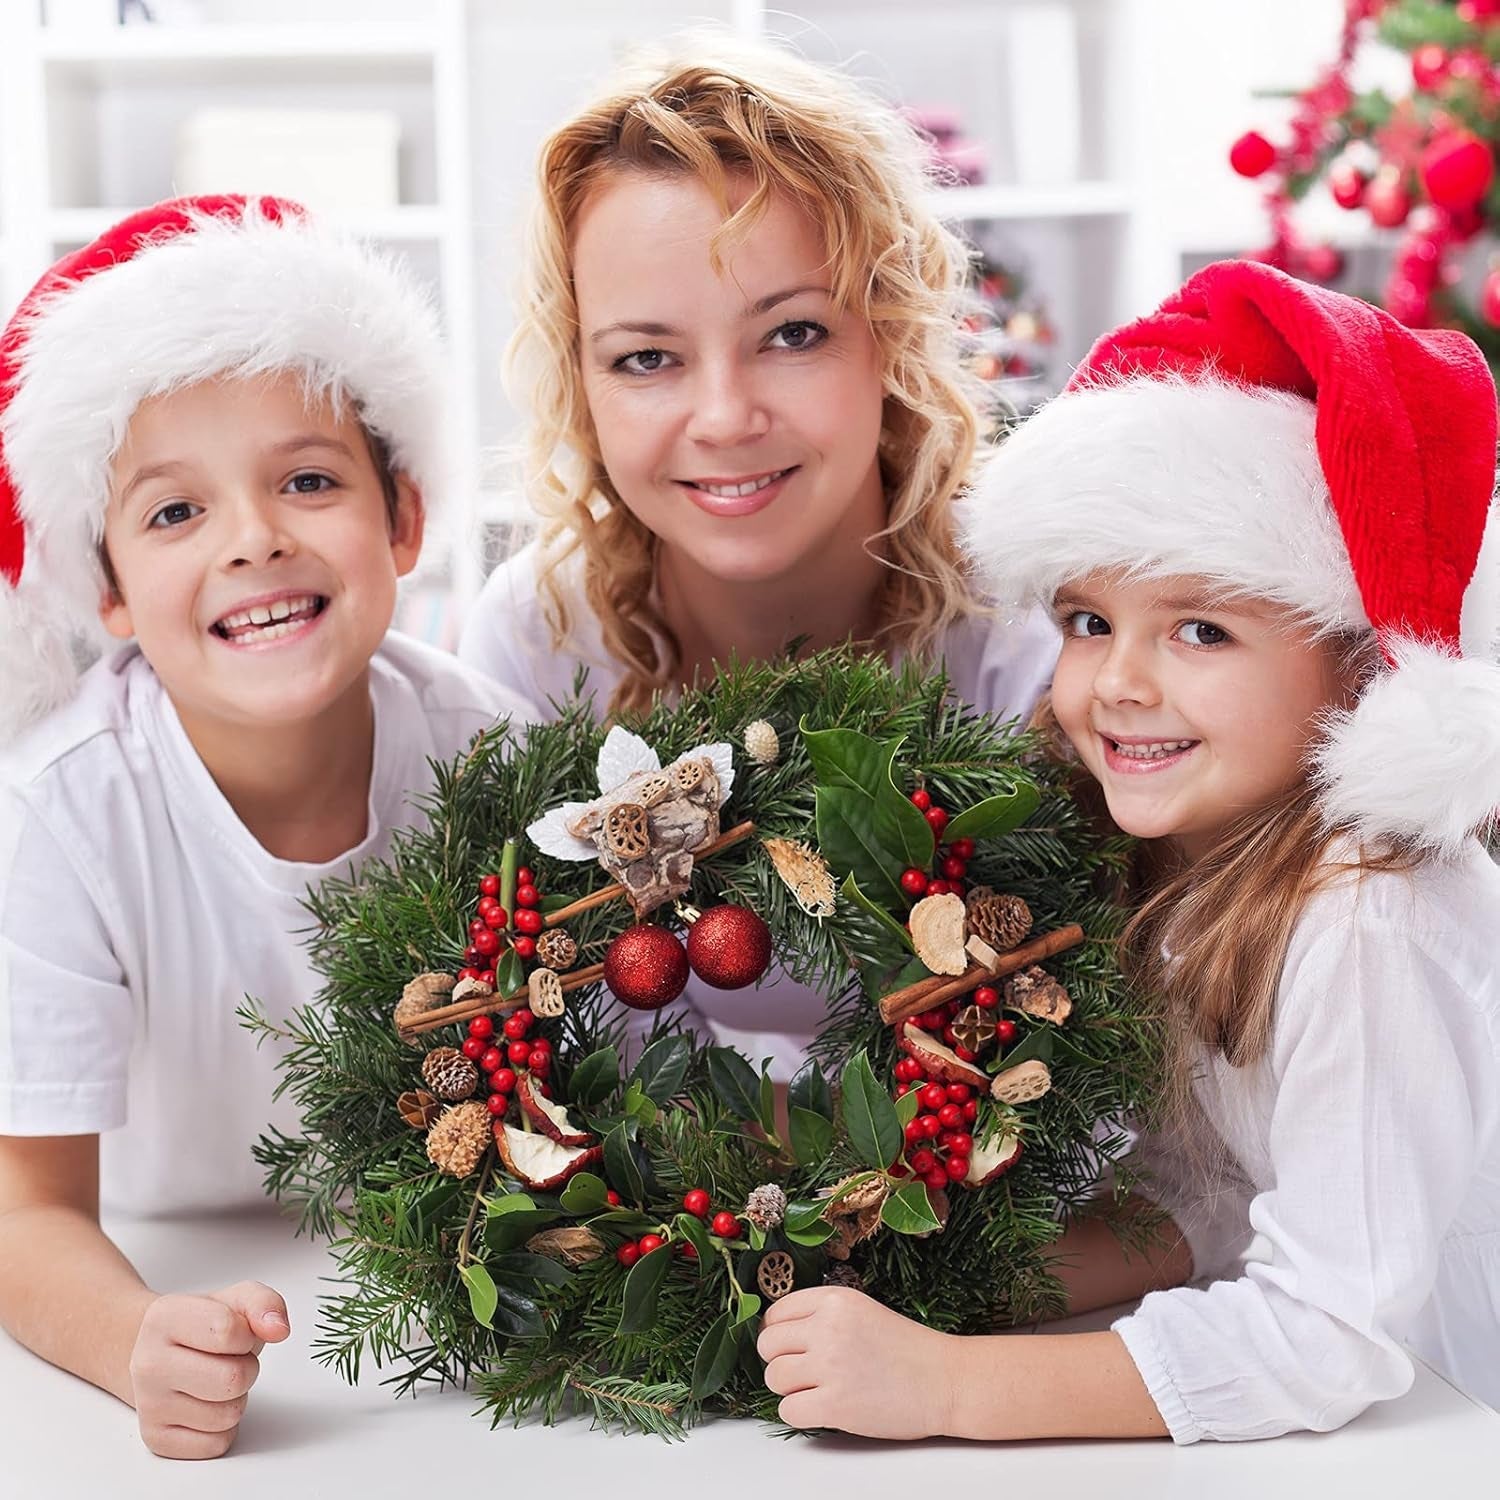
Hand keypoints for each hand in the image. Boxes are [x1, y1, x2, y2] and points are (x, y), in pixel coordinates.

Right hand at [128, 1280, 289, 1458]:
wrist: (160, 1354)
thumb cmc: (204, 1327)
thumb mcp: (237, 1300)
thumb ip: (265, 1304)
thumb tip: (279, 1329)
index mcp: (164, 1319)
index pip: (227, 1331)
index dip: (247, 1334)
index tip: (236, 1333)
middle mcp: (148, 1363)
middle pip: (232, 1379)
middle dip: (247, 1368)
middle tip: (230, 1360)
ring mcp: (148, 1405)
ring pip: (227, 1415)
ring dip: (236, 1399)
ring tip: (216, 1381)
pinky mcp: (156, 1440)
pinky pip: (216, 1444)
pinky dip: (223, 1428)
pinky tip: (206, 1405)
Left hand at [758, 1286, 957, 1436]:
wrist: (945, 1381)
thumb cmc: (907, 1350)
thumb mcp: (862, 1311)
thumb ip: (823, 1316)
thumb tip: (780, 1334)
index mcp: (835, 1299)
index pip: (776, 1313)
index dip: (778, 1334)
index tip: (790, 1347)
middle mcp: (828, 1327)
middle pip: (768, 1346)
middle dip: (780, 1361)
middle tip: (803, 1372)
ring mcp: (830, 1365)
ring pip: (774, 1378)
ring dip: (789, 1389)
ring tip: (816, 1390)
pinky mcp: (835, 1404)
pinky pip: (788, 1410)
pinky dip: (799, 1413)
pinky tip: (822, 1408)